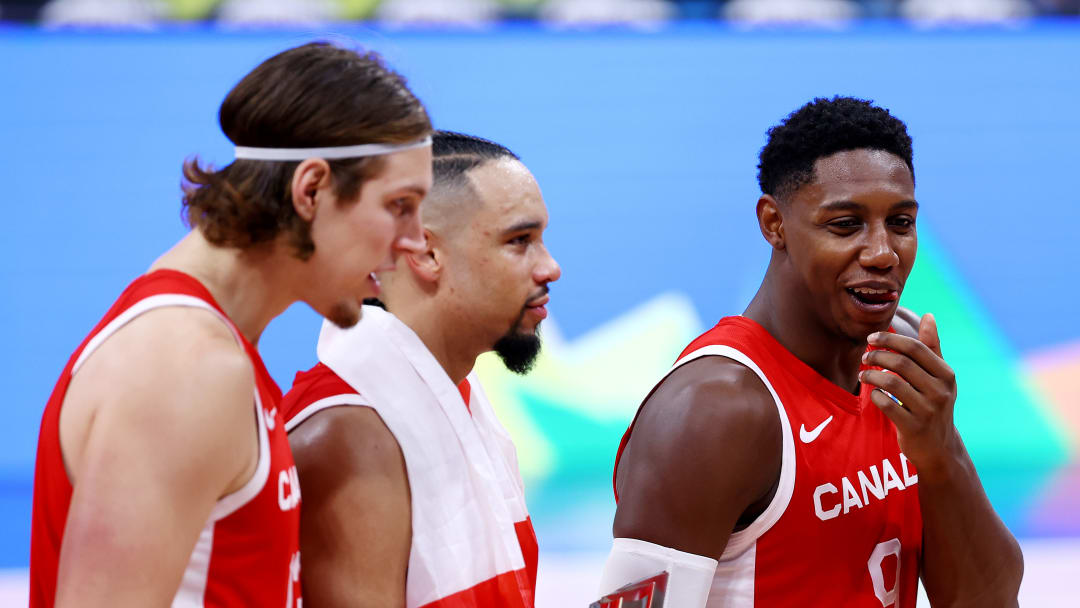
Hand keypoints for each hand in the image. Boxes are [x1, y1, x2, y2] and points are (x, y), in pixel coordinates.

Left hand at [860, 313, 961, 477]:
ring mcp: (928, 410)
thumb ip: (932, 347)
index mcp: (946, 374)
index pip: (915, 347)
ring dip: (871, 375)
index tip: (871, 338)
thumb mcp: (939, 377)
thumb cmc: (934, 404)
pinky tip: (873, 394)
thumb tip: (928, 315)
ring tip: (864, 375)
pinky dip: (875, 396)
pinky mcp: (914, 427)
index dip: (890, 338)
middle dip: (877, 356)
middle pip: (901, 363)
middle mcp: (941, 391)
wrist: (939, 448)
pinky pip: (886, 404)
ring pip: (891, 383)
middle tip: (864, 356)